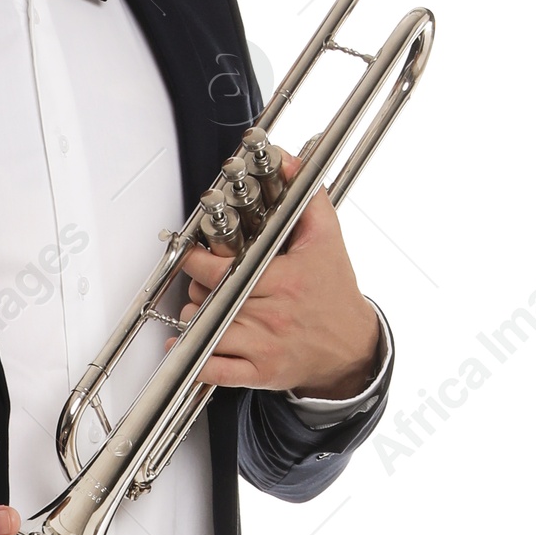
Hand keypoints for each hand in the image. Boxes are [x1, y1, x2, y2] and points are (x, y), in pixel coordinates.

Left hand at [175, 150, 381, 397]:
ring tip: (203, 305)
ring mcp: (265, 346)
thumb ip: (307, 197)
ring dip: (194, 317)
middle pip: (212, 297)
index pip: (226, 268)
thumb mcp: (327, 239)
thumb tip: (290, 162)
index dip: (200, 260)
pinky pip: (215, 370)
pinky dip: (194, 359)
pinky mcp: (260, 372)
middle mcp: (273, 314)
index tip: (195, 253)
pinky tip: (184, 345)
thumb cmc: (334, 294)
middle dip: (197, 285)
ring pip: (208, 330)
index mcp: (285, 279)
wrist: (351, 347)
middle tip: (200, 279)